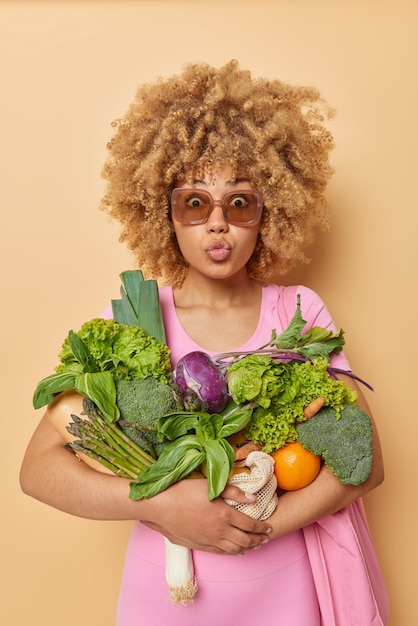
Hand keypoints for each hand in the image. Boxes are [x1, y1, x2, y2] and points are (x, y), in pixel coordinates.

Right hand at [141, 477, 270, 554]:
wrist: (161, 507)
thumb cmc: (184, 491)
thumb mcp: (210, 486)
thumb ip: (233, 491)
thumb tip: (252, 497)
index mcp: (225, 514)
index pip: (250, 524)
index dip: (262, 527)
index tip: (269, 527)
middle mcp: (220, 531)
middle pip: (245, 540)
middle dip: (258, 540)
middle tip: (266, 538)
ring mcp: (210, 540)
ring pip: (234, 549)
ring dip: (247, 548)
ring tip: (255, 546)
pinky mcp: (200, 545)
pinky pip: (221, 552)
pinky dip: (232, 553)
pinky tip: (235, 551)